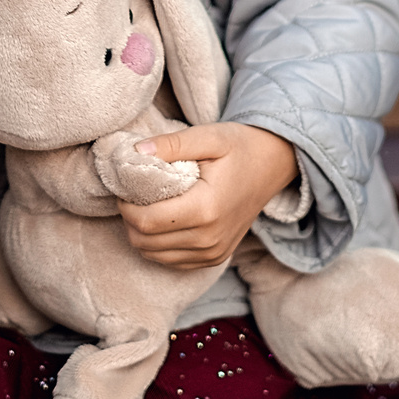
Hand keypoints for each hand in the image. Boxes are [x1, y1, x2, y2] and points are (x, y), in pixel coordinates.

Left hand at [116, 122, 297, 269]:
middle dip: (130, 218)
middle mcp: (209, 238)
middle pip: (144, 241)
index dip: (125, 204)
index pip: (145, 221)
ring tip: (148, 205)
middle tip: (133, 195)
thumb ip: (171, 144)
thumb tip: (135, 154)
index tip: (126, 186)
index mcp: (206, 208)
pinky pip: (170, 261)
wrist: (272, 166)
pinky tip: (163, 220)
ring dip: (141, 233)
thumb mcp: (207, 136)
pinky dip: (157, 244)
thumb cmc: (239, 147)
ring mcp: (213, 253)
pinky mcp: (214, 258)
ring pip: (153, 254)